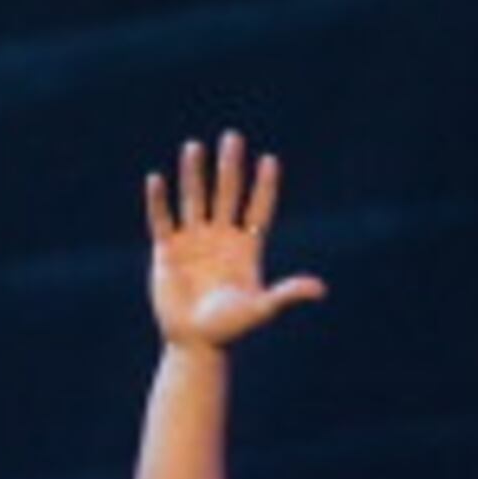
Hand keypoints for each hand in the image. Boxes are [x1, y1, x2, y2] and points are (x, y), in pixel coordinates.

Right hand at [143, 130, 327, 348]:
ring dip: (195, 174)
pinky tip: (157, 179)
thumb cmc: (232, 327)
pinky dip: (159, 201)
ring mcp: (193, 241)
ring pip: (195, 199)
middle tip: (233, 137)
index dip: (263, 186)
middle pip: (227, 194)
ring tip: (195, 147)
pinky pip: (162, 220)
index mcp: (246, 248)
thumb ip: (288, 295)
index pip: (257, 209)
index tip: (270, 160)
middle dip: (230, 167)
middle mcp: (221, 238)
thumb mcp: (262, 308)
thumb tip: (320, 289)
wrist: (196, 341)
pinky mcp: (167, 250)